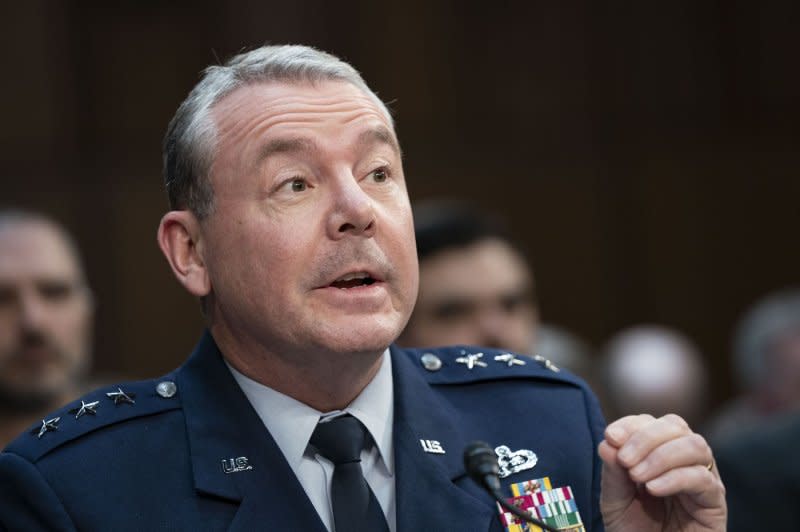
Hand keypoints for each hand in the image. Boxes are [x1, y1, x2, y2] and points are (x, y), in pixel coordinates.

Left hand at [598, 414, 725, 531]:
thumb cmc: (634, 531)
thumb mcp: (615, 500)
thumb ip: (612, 473)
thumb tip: (608, 442)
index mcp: (659, 453)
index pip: (652, 423)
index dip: (631, 425)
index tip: (611, 437)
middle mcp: (684, 461)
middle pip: (675, 426)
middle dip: (645, 438)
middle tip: (625, 460)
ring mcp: (704, 480)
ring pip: (695, 445)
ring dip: (661, 455)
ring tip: (638, 476)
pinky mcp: (715, 503)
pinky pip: (703, 479)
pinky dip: (675, 478)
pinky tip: (653, 488)